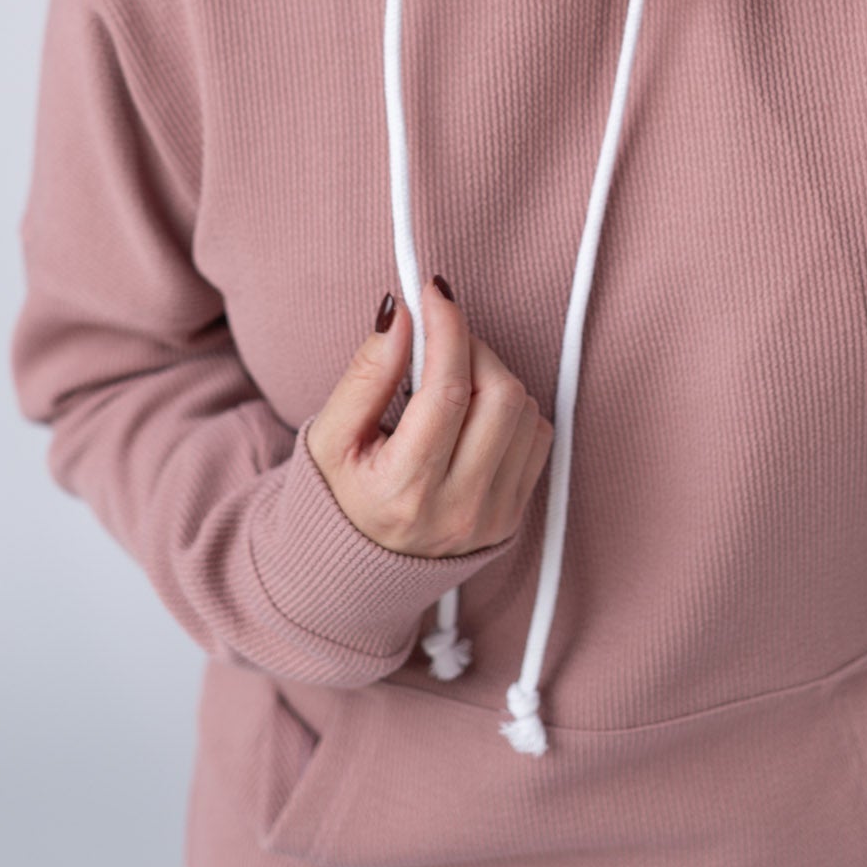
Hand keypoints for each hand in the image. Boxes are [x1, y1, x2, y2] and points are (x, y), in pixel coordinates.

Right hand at [305, 277, 554, 557]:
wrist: (355, 574)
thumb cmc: (338, 498)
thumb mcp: (330, 438)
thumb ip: (366, 374)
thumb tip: (401, 315)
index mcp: (405, 491)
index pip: (447, 390)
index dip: (446, 327)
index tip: (434, 292)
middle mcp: (459, 509)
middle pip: (498, 395)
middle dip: (471, 348)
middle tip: (438, 341)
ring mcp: (493, 516)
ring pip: (525, 410)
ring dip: (491, 376)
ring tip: (448, 383)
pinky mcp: (514, 515)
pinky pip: (537, 436)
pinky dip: (511, 409)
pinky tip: (471, 414)